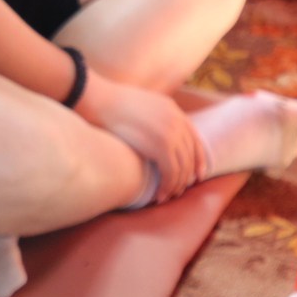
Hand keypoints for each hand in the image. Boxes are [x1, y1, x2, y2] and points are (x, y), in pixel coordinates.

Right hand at [76, 76, 204, 200]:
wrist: (99, 99)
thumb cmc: (108, 104)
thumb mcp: (137, 106)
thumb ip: (149, 117)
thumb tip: (144, 131)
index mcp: (172, 110)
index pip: (194, 139)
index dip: (198, 160)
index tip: (197, 175)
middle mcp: (176, 120)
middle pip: (190, 155)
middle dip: (186, 177)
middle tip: (177, 191)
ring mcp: (171, 132)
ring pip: (183, 167)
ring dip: (176, 185)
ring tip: (166, 196)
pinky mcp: (162, 145)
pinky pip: (172, 172)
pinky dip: (167, 186)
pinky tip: (159, 195)